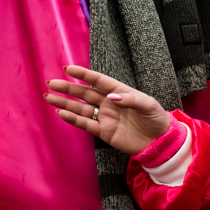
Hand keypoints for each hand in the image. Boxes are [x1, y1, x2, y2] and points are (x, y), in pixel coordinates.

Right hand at [45, 66, 170, 155]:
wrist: (159, 141)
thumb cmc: (156, 118)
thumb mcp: (148, 105)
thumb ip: (130, 99)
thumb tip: (111, 97)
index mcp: (119, 91)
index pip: (98, 81)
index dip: (83, 74)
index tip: (68, 68)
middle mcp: (109, 102)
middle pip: (84, 93)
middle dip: (68, 88)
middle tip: (51, 82)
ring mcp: (105, 117)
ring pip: (81, 108)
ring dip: (65, 103)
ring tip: (49, 96)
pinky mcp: (104, 132)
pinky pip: (85, 124)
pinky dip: (73, 119)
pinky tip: (61, 113)